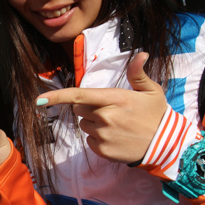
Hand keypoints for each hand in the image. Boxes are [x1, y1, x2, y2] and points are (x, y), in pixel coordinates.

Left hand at [37, 52, 166, 163]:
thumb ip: (138, 74)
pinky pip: (89, 140)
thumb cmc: (157, 115)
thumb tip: (140, 54)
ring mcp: (103, 135)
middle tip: (111, 110)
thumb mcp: (151, 92)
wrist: (165, 145)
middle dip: (89, 107)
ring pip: (84, 124)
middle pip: (79, 108)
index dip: (56, 97)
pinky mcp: (102, 150)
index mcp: (115, 99)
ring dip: (94, 123)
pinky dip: (98, 138)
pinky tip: (115, 137)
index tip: (39, 100)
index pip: (78, 95)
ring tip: (116, 125)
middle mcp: (106, 117)